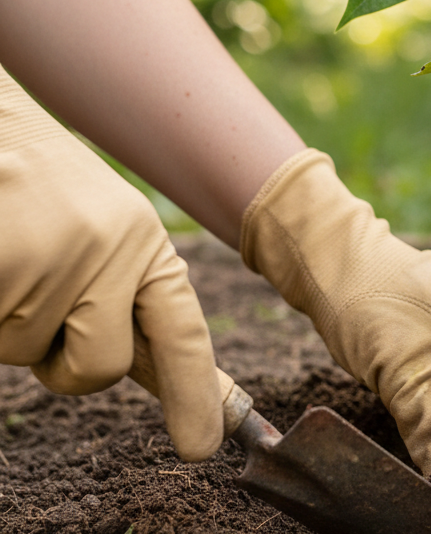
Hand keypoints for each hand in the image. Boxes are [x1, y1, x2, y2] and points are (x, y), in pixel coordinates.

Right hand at [0, 66, 222, 460]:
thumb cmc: (41, 190)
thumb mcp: (105, 232)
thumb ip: (125, 296)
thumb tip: (145, 366)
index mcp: (146, 247)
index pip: (182, 331)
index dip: (196, 394)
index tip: (202, 448)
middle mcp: (117, 253)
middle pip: (100, 369)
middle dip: (63, 361)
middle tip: (40, 302)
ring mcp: (62, 258)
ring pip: (27, 354)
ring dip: (9, 322)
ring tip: (12, 257)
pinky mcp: (11, 262)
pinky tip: (0, 255)